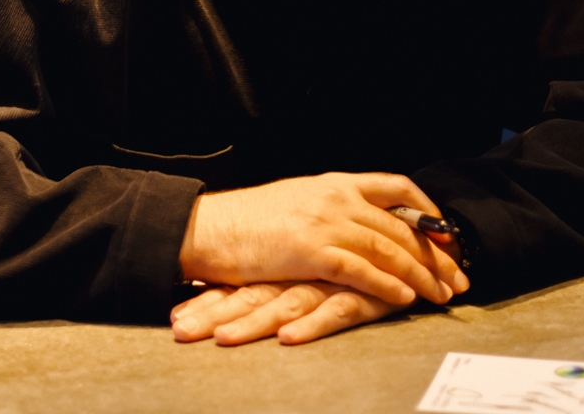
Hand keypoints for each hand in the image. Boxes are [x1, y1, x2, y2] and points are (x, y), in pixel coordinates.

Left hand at [172, 280, 393, 344]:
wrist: (407, 243)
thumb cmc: (355, 259)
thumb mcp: (311, 271)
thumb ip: (281, 286)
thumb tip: (232, 307)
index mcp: (285, 264)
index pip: (241, 285)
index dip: (209, 301)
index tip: (176, 321)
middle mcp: (302, 270)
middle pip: (253, 294)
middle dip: (215, 313)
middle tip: (181, 331)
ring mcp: (329, 279)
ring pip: (285, 302)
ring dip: (252, 322)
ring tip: (222, 339)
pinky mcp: (359, 292)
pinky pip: (334, 310)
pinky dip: (311, 325)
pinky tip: (289, 337)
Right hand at [178, 172, 468, 307]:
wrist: (211, 226)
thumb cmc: (249, 219)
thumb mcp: (298, 200)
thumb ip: (330, 207)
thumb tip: (356, 220)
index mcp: (335, 183)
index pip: (395, 186)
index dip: (426, 210)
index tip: (445, 233)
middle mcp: (336, 198)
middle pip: (401, 224)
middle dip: (435, 252)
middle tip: (458, 275)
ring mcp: (325, 223)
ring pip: (388, 248)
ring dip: (421, 273)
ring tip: (443, 293)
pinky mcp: (312, 252)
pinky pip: (361, 270)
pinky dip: (387, 284)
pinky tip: (405, 298)